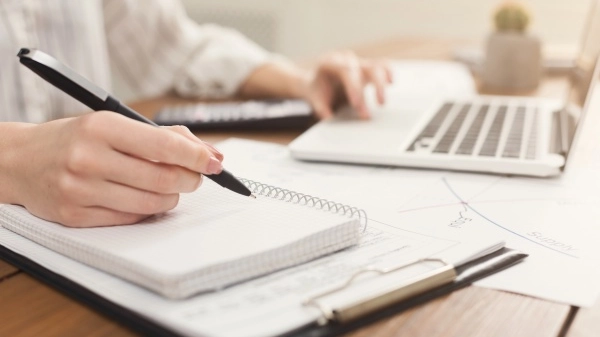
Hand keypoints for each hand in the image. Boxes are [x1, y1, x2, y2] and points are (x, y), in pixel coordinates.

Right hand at [9, 112, 222, 226]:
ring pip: (152, 202)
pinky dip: (148, 209)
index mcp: (101, 127)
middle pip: (164, 178)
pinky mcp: (76, 216)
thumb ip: (162, 135)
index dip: (197, 156)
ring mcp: (80, 190)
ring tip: (168, 186)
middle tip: (195, 176)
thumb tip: (209, 153)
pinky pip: (132, 218)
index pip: (164, 145)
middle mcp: (88, 158)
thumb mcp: (113, 123)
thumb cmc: (74, 139)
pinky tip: (143, 197)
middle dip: (191, 179)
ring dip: (172, 197)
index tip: (214, 162)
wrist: (20, 161)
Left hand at [306, 51, 392, 118]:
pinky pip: (382, 66)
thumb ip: (321, 107)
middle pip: (363, 68)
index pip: (346, 71)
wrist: (317, 81)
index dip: (354, 87)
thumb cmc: (317, 90)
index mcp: (329, 62)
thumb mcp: (314, 98)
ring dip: (380, 84)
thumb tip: (329, 118)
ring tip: (381, 102)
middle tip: (367, 112)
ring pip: (375, 66)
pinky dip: (388, 73)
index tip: (357, 104)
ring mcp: (358, 62)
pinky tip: (390, 83)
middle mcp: (345, 59)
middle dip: (366, 90)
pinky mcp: (367, 67)